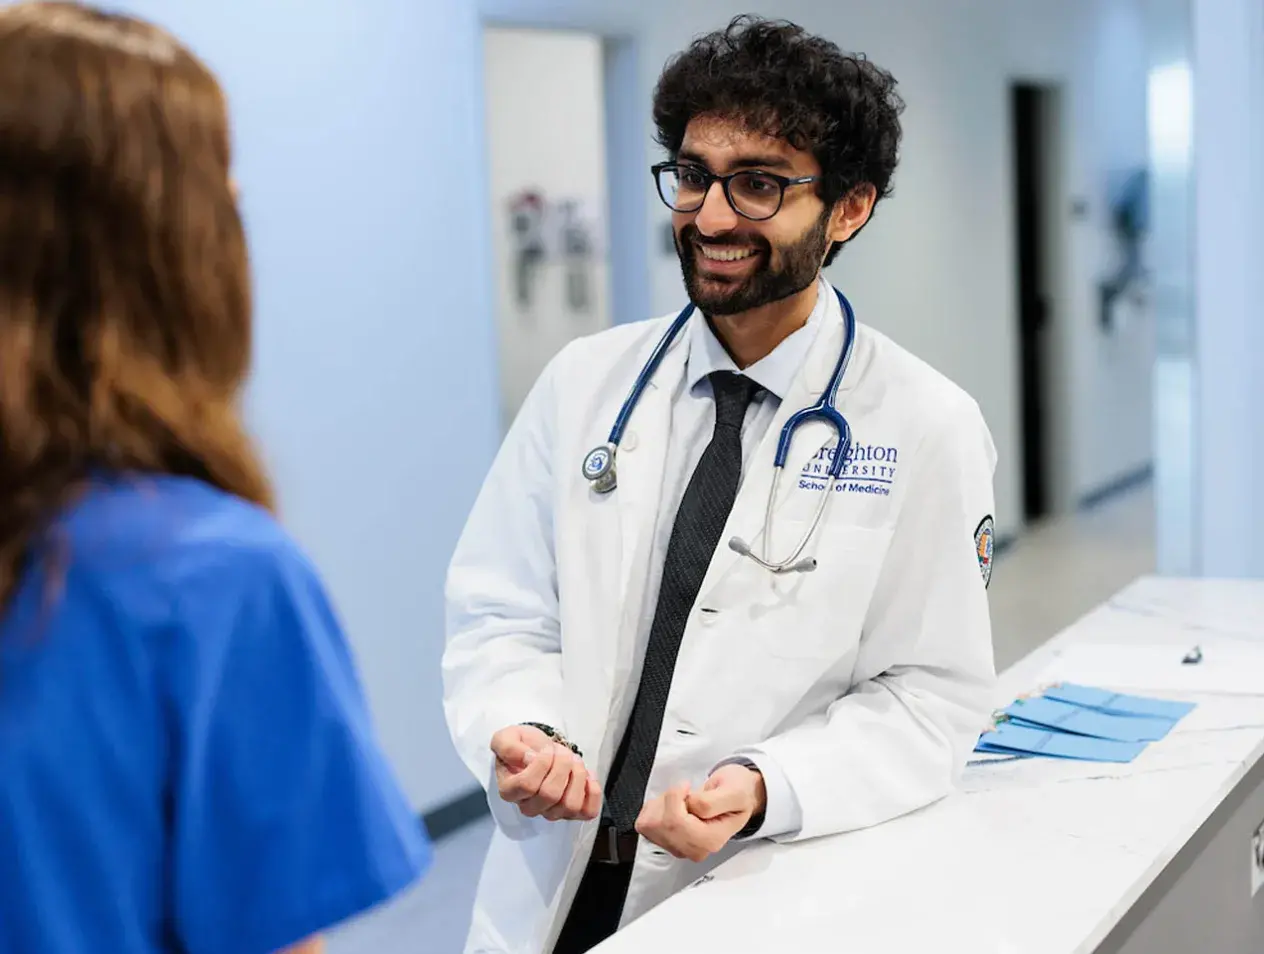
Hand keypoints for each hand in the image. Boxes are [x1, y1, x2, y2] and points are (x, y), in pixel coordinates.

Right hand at [490, 725, 601, 821]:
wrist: (538, 750)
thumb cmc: (523, 746)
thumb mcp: (507, 738)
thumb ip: (508, 746)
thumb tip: (528, 758)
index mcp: (510, 791)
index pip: (527, 785)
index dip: (541, 763)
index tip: (546, 748)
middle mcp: (529, 807)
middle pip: (550, 794)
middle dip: (562, 765)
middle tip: (562, 751)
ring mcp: (551, 812)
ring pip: (570, 805)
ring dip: (578, 776)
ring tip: (574, 761)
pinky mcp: (572, 813)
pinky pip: (587, 812)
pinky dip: (592, 792)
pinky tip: (587, 775)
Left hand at [636, 765, 765, 862]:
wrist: (736, 796)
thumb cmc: (736, 793)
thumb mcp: (734, 792)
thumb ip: (713, 801)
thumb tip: (692, 807)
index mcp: (711, 840)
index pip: (675, 822)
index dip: (675, 797)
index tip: (687, 787)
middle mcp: (693, 850)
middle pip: (660, 825)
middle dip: (668, 800)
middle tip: (686, 795)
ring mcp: (678, 848)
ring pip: (649, 824)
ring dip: (661, 804)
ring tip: (682, 801)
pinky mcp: (665, 841)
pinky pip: (645, 824)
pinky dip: (654, 810)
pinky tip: (673, 807)